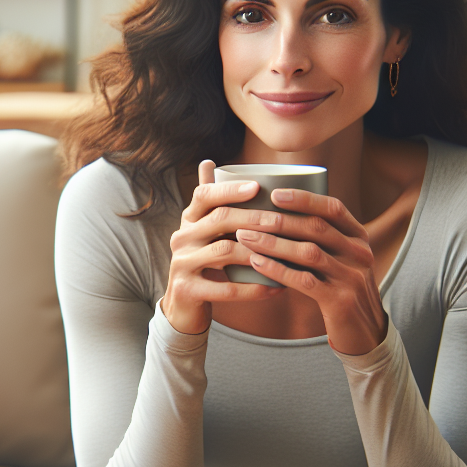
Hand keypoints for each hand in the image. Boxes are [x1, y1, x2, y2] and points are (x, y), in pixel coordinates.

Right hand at [161, 160, 284, 334]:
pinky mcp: (187, 290)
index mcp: (188, 219)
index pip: (204, 195)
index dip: (230, 189)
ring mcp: (181, 263)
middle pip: (219, 219)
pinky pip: (226, 288)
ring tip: (285, 253)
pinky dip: (254, 289)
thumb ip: (210, 202)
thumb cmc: (204, 263)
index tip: (257, 187)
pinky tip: (276, 288)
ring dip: (258, 251)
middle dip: (254, 218)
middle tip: (282, 221)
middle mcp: (181, 237)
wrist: (183, 305)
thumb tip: (209, 161)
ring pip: (224, 251)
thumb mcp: (203, 231)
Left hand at [236, 188, 386, 354]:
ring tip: (244, 237)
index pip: (333, 209)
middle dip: (279, 220)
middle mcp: (359, 253)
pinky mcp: (340, 301)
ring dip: (273, 243)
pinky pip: (304, 281)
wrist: (366, 333)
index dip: (304, 199)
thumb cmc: (341, 290)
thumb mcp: (341, 260)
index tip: (274, 193)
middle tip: (247, 217)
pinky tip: (256, 263)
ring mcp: (352, 277)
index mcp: (359, 238)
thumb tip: (280, 213)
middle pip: (317, 228)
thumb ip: (322, 240)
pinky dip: (278, 270)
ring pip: (309, 253)